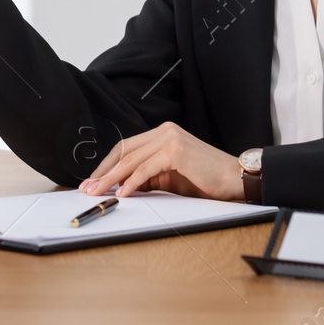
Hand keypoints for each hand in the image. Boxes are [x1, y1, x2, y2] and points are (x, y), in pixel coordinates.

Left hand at [78, 122, 246, 201]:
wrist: (235, 179)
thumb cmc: (205, 180)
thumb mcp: (169, 177)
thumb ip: (146, 176)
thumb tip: (120, 185)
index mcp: (162, 133)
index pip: (126, 147)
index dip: (107, 165)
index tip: (93, 180)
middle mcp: (164, 131)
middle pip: (124, 151)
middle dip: (103, 172)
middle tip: (88, 188)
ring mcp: (170, 138)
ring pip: (131, 160)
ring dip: (111, 179)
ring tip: (99, 192)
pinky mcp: (176, 151)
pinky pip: (145, 169)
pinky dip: (131, 182)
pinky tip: (122, 193)